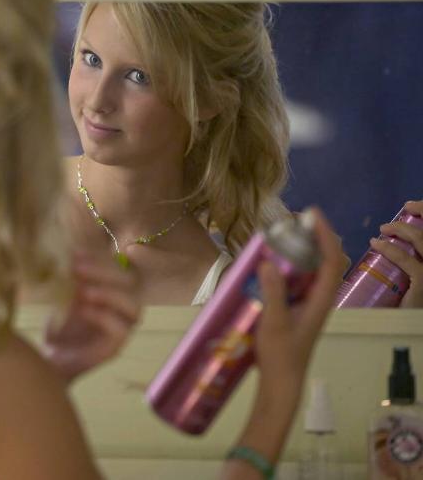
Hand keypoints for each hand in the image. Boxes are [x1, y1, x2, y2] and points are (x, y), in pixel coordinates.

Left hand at [43, 252, 138, 382]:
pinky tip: (83, 311)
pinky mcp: (115, 349)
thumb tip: (71, 251)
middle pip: (132, 283)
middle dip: (105, 272)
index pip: (120, 267)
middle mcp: (122, 308)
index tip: (76, 254)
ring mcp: (122, 329)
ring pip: (135, 307)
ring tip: (83, 291)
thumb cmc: (60, 325)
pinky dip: (103, 317)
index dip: (102, 258)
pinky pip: (121, 330)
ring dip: (110, 294)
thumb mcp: (65, 295)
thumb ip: (73, 277)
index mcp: (114, 291)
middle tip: (76, 269)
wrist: (49, 359)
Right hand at [223, 208, 342, 474]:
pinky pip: (298, 280)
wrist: (281, 382)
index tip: (311, 215)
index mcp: (321, 300)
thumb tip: (267, 262)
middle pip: (325, 260)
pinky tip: (269, 263)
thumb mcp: (273, 323)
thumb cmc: (280, 355)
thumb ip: (272, 293)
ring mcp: (309, 304)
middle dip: (313, 237)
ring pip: (311, 269)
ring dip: (300, 249)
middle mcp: (319, 298)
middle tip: (292, 221)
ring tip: (281, 235)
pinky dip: (289, 265)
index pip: (330, 260)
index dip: (324, 235)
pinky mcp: (297, 309)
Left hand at [370, 200, 422, 307]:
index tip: (411, 205)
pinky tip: (377, 244)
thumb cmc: (412, 301)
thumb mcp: (413, 276)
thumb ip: (407, 260)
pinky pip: (408, 260)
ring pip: (422, 240)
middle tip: (392, 219)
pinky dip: (390, 249)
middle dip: (418, 214)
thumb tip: (383, 241)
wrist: (412, 325)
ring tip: (384, 229)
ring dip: (402, 229)